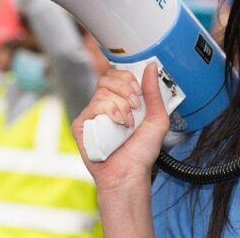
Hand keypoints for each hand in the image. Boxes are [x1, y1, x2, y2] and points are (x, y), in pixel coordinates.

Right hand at [72, 62, 169, 192]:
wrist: (130, 173)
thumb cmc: (142, 151)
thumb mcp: (157, 118)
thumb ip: (154, 92)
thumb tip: (152, 66)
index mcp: (120, 100)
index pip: (117, 74)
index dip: (128, 77)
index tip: (140, 91)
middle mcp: (104, 105)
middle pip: (108, 77)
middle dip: (126, 88)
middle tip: (136, 106)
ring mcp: (92, 114)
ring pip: (102, 90)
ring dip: (121, 104)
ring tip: (128, 123)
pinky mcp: (82, 125)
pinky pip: (94, 105)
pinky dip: (110, 111)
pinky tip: (118, 124)